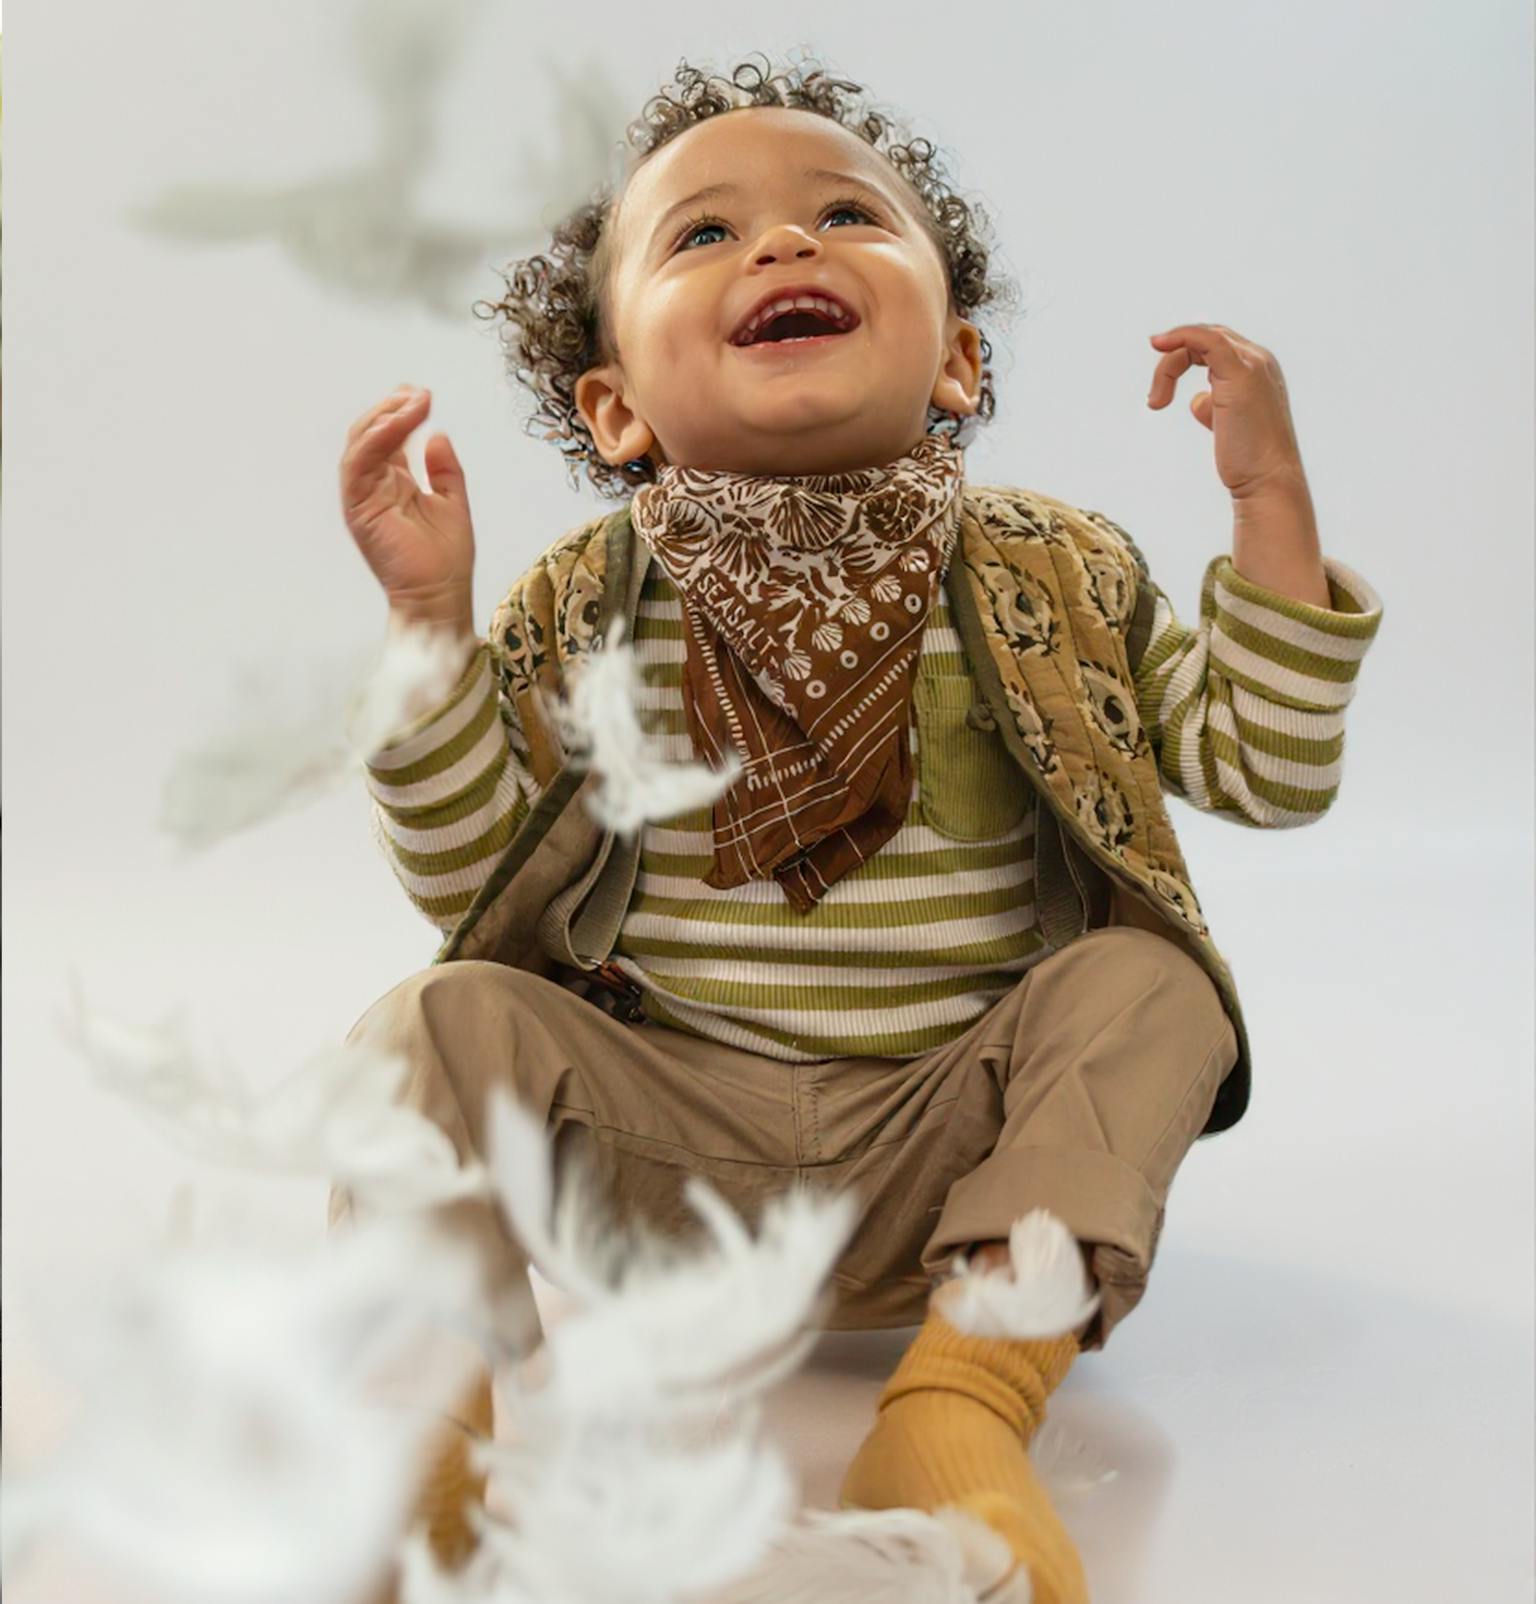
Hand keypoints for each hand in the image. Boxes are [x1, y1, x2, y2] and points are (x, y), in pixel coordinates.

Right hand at [339, 385, 475, 626]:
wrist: (441, 596)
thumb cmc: (446, 560)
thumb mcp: (454, 502)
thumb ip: (444, 470)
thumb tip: (437, 435)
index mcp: (393, 484)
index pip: (388, 438)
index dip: (401, 413)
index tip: (421, 395)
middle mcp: (374, 487)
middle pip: (369, 434)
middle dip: (390, 408)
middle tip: (417, 393)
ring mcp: (363, 497)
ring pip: (360, 444)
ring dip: (384, 418)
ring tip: (412, 401)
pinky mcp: (358, 508)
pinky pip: (358, 464)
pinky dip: (375, 439)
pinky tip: (397, 423)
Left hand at [1146, 324, 1306, 500]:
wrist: (1268, 480)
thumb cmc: (1248, 460)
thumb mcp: (1226, 425)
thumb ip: (1214, 407)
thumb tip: (1197, 401)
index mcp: (1258, 368)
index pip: (1215, 344)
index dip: (1184, 352)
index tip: (1160, 378)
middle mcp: (1259, 360)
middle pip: (1206, 338)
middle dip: (1173, 360)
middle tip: (1156, 397)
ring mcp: (1252, 364)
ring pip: (1201, 339)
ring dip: (1169, 367)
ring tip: (1157, 401)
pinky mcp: (1240, 374)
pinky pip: (1207, 340)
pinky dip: (1180, 337)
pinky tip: (1159, 346)